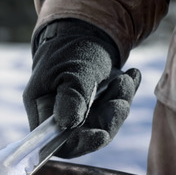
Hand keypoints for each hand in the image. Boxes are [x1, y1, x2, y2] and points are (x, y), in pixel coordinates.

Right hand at [23, 19, 141, 158]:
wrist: (82, 31)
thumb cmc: (70, 49)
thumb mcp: (72, 69)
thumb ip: (71, 96)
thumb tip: (68, 124)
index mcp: (43, 109)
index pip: (57, 142)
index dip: (80, 144)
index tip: (102, 134)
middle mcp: (61, 116)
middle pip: (88, 135)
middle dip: (110, 117)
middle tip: (122, 89)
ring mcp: (80, 113)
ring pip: (106, 124)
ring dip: (121, 101)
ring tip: (125, 78)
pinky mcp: (97, 107)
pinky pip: (115, 110)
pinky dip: (127, 94)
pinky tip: (132, 75)